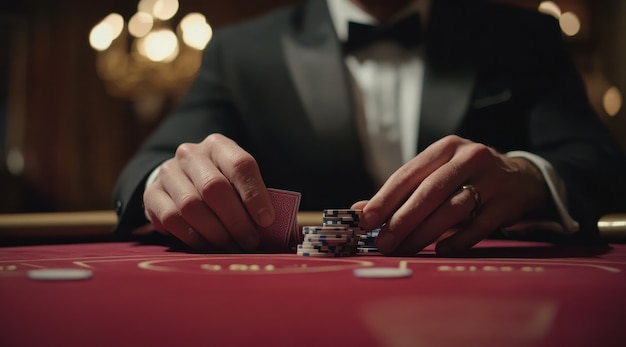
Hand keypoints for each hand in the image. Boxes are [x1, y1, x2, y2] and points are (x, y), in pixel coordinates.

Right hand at [142, 134, 274, 250]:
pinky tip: (209, 247)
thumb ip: (254, 199)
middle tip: (250, 242)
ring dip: (216, 233)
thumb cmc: (221, 186)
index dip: (255, 194)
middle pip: (214, 187)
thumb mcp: (238, 183)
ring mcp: (168, 172)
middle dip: (236, 220)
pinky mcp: (151, 194)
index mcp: (218, 146)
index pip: (240, 164)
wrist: (180, 182)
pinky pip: (172, 219)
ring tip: (232, 248)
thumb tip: (274, 229)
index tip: (266, 221)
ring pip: (192, 206)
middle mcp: (190, 154)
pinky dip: (194, 238)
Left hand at [355, 135, 548, 255]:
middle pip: (429, 191)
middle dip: (402, 220)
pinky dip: (457, 240)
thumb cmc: (466, 178)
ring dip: (424, 233)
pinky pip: (479, 226)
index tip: (365, 220)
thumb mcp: (435, 175)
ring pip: (452, 209)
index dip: (384, 198)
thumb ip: (400, 193)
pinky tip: (440, 250)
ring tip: (404, 249)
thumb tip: (358, 212)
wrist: (521, 178)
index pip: (408, 174)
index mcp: (445, 148)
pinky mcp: (507, 203)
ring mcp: (491, 180)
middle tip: (382, 242)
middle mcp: (468, 158)